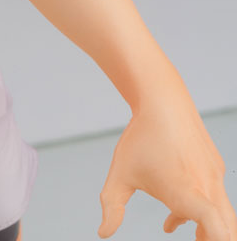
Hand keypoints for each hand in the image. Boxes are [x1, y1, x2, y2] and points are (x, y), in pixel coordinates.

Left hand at [98, 99, 235, 239]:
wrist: (163, 100)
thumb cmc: (140, 138)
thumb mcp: (120, 174)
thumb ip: (113, 206)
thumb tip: (104, 232)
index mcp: (186, 193)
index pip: (215, 226)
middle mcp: (207, 187)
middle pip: (227, 229)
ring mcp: (215, 176)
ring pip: (223, 214)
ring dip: (208, 231)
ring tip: (192, 239)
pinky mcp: (214, 166)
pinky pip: (214, 196)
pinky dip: (202, 212)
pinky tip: (176, 218)